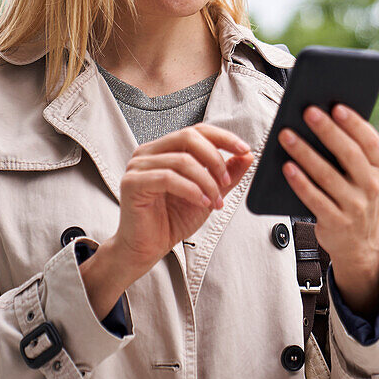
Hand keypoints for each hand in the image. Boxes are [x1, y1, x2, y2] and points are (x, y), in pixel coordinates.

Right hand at [80, 123, 252, 315]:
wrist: (148, 247)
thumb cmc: (171, 220)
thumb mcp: (209, 193)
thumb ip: (227, 174)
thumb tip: (246, 155)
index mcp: (165, 149)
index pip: (197, 131)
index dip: (223, 138)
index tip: (244, 150)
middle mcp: (149, 152)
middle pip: (189, 137)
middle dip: (215, 159)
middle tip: (227, 181)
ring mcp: (138, 166)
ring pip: (182, 160)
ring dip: (206, 182)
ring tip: (213, 201)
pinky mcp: (132, 183)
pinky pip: (168, 177)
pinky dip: (191, 189)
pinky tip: (201, 202)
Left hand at [278, 104, 378, 315]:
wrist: (359, 242)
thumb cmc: (354, 194)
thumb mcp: (363, 175)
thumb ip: (351, 150)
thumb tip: (321, 117)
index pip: (370, 142)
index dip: (354, 124)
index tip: (336, 106)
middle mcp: (371, 186)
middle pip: (348, 154)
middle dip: (327, 131)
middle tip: (307, 111)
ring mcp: (354, 206)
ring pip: (327, 175)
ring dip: (305, 153)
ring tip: (287, 135)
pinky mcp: (336, 222)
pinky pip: (314, 199)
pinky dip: (300, 182)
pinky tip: (286, 167)